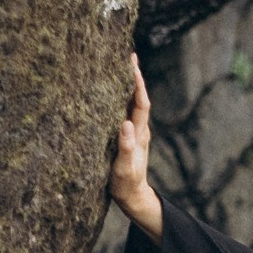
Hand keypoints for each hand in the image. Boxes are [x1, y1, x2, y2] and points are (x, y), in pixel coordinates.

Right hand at [109, 52, 163, 239]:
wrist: (132, 197)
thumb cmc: (126, 184)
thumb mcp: (123, 168)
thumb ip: (126, 147)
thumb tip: (125, 124)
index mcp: (140, 133)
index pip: (141, 103)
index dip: (138, 83)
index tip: (133, 64)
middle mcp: (139, 129)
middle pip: (138, 97)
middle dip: (134, 77)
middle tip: (127, 55)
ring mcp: (134, 132)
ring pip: (132, 103)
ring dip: (128, 85)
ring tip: (119, 67)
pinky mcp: (128, 137)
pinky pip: (125, 111)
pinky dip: (120, 98)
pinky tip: (111, 92)